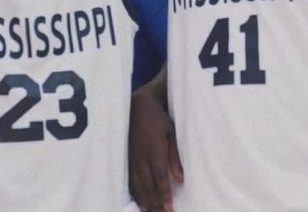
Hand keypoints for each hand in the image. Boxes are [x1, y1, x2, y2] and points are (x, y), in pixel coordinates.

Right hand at [129, 87, 182, 211]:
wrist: (139, 106)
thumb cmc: (159, 119)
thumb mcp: (172, 132)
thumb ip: (175, 156)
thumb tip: (181, 178)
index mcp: (154, 149)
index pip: (159, 177)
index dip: (164, 195)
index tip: (170, 209)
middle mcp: (141, 156)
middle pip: (147, 184)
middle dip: (155, 202)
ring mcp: (131, 157)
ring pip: (137, 183)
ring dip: (144, 200)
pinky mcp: (126, 156)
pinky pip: (129, 178)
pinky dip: (134, 191)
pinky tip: (139, 201)